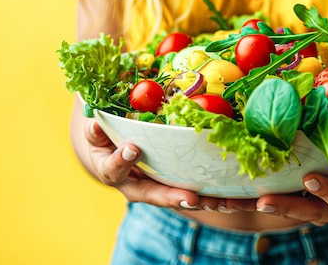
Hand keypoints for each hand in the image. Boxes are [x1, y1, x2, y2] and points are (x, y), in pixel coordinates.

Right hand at [84, 119, 221, 210]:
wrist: (113, 151)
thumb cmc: (104, 137)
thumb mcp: (95, 131)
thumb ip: (95, 129)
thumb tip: (94, 124)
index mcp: (113, 171)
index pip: (114, 169)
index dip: (121, 160)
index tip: (132, 149)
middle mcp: (136, 186)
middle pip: (153, 196)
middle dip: (172, 198)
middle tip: (189, 199)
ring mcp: (157, 189)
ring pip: (178, 199)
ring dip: (200, 202)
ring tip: (220, 202)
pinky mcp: (175, 186)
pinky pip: (195, 194)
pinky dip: (214, 197)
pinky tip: (234, 198)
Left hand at [226, 138, 327, 225]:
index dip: (327, 190)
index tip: (310, 178)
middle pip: (307, 212)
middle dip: (285, 207)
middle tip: (264, 202)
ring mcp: (306, 204)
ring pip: (282, 210)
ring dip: (256, 207)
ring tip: (232, 203)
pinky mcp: (288, 196)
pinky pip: (267, 201)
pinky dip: (245, 201)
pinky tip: (222, 197)